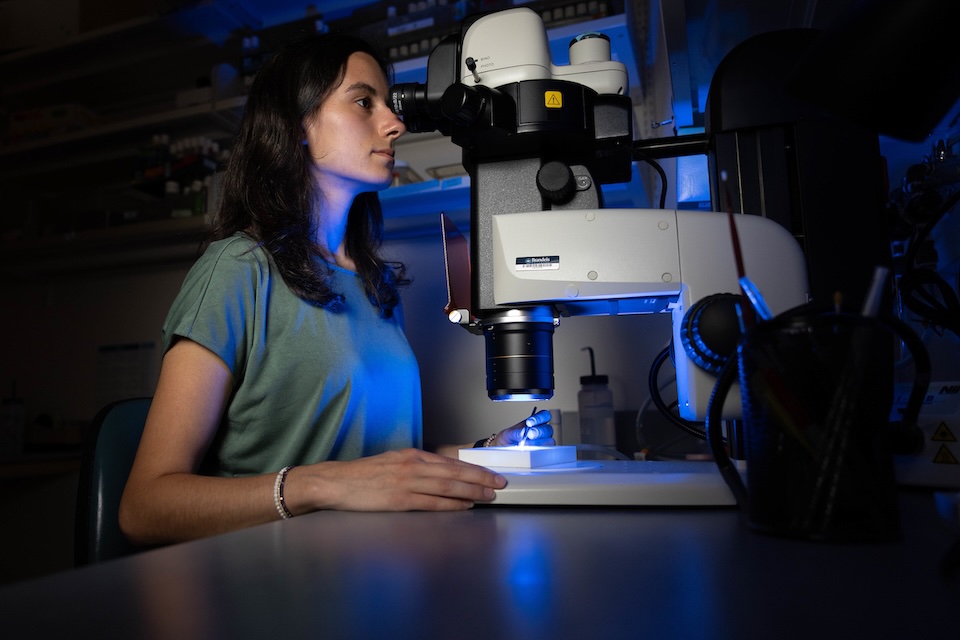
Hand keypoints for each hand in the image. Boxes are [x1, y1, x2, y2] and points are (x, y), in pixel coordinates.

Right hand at [298, 448, 506, 511]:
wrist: (336, 482)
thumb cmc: (362, 475)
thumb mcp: (393, 462)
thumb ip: (415, 467)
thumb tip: (438, 475)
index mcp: (412, 455)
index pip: (450, 462)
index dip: (473, 468)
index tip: (489, 473)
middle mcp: (413, 466)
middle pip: (454, 472)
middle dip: (480, 478)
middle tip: (499, 483)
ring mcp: (407, 483)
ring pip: (448, 487)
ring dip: (472, 491)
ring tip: (488, 495)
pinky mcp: (400, 500)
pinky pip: (432, 503)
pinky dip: (452, 504)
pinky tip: (464, 506)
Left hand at [489, 409, 554, 446]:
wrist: (505, 448)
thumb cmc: (509, 438)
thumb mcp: (509, 433)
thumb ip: (515, 432)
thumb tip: (523, 433)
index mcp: (536, 421)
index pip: (544, 415)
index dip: (539, 418)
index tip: (529, 423)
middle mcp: (542, 430)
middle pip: (547, 429)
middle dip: (538, 432)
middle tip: (529, 435)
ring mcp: (544, 441)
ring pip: (549, 440)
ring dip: (538, 442)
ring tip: (526, 444)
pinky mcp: (543, 450)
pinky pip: (546, 450)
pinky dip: (538, 449)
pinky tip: (530, 449)